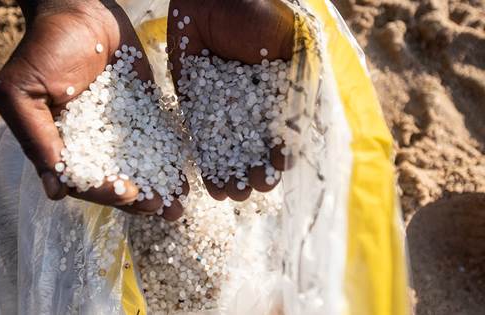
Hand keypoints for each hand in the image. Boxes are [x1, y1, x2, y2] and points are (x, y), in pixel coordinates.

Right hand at [0, 0, 184, 219]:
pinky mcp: (142, 112)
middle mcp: (91, 144)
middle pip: (115, 181)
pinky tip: (185, 174)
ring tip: (179, 203)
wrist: (79, 9)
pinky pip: (157, 139)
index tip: (128, 194)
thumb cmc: (42, 48)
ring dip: (158, 186)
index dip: (104, 191)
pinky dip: (170, 158)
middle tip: (163, 209)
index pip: (83, 180)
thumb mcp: (22, 94)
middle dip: (139, 199)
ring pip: (140, 167)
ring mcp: (118, 131)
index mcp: (60, 146)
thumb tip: (54, 193)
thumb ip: (36, 140)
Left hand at [167, 0, 294, 200]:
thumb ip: (300, 85)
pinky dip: (206, 159)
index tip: (277, 171)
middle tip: (250, 191)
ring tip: (229, 196)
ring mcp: (224, 105)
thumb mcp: (293, 46)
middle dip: (252, 171)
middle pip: (254, 146)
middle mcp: (252, 104)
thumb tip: (299, 131)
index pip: (282, 132)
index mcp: (279, 93)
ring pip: (228, 147)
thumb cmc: (260, 16)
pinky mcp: (196, 103)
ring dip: (228, 173)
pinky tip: (209, 182)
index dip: (280, 155)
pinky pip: (201, 135)